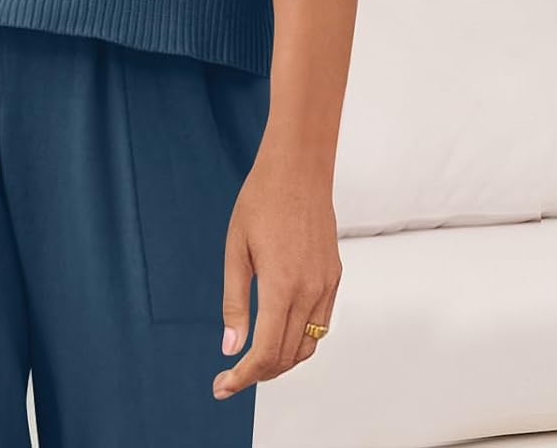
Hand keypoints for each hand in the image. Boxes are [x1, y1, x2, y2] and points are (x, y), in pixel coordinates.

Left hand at [212, 148, 341, 398]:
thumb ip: (234, 302)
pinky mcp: (334, 278)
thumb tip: (230, 347)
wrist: (298, 170)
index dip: (243, 376)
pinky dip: (301, 340)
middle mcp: (310, 292)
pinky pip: (321, 325)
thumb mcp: (236, 250)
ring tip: (254, 360)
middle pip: (288, 356)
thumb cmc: (260, 202)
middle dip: (259, 374)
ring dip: (282, 361)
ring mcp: (326, 286)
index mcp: (281, 286)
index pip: (266, 352)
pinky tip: (279, 332)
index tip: (222, 386)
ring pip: (309, 346)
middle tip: (232, 376)